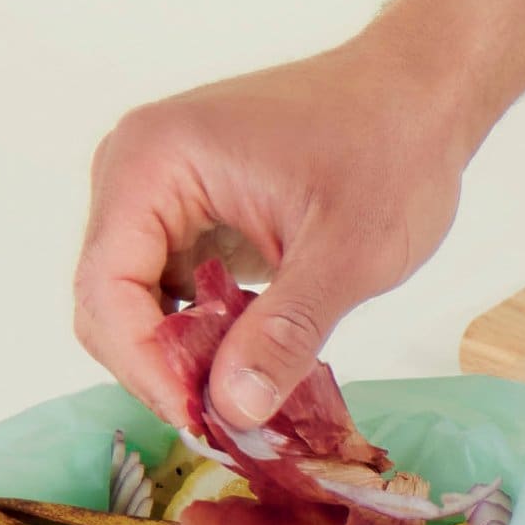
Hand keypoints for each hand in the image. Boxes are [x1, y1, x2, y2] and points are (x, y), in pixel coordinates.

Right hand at [73, 34, 475, 434]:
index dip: (146, 368)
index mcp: (152, 162)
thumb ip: (286, 333)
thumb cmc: (388, 150)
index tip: (202, 421)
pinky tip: (253, 366)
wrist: (418, 98)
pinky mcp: (188, 218)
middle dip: (161, 372)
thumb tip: (233, 410)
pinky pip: (171, 296)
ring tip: (247, 404)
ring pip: (136, 307)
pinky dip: (203, 340)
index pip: (107, 288)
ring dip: (182, 362)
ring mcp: (157, 195)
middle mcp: (134, 173)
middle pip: (107, 303)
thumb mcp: (346, 255)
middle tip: (230, 427)